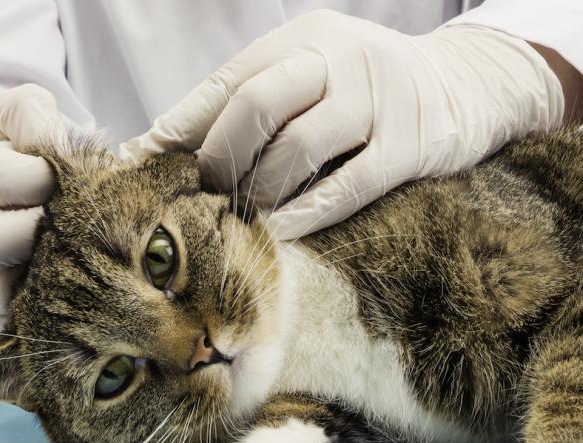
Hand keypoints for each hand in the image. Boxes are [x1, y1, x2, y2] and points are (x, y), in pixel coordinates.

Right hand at [0, 84, 65, 343]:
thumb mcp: (6, 122)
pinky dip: (44, 308)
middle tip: (68, 219)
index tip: (63, 176)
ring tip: (67, 252)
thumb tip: (52, 142)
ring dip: (44, 275)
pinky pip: (12, 326)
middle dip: (39, 230)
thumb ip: (30, 113)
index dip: (43, 174)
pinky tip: (61, 284)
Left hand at [120, 10, 563, 239]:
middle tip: (206, 195)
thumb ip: (253, 100)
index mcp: (302, 39)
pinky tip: (281, 233)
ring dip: (260, 191)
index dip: (182, 125)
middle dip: (219, 158)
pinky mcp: (410, 145)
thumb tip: (166, 147)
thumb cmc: (363, 90)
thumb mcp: (310, 73)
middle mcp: (338, 58)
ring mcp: (378, 99)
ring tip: (245, 215)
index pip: (228, 81)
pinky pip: (346, 186)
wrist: (466, 84)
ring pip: (297, 148)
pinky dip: (306, 214)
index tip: (145, 162)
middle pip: (256, 105)